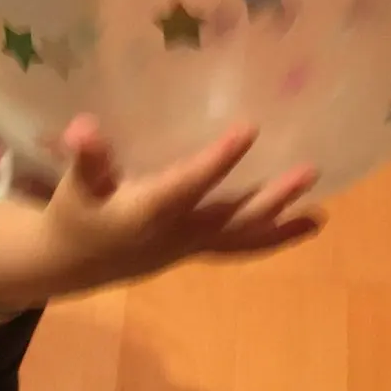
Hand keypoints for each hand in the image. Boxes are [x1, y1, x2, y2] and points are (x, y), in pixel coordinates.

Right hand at [0, 117, 321, 312]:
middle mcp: (176, 232)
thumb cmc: (74, 213)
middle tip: (309, 172)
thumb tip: (83, 126)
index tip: (250, 129)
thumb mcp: (73, 184)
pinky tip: (307, 223)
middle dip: (270, 197)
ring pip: (241, 236)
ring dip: (280, 221)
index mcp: (146, 211)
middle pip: (231, 217)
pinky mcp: (196, 248)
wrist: (70, 263)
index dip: (218, 159)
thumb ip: (86, 157)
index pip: (188, 183)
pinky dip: (273, 237)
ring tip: (320, 213)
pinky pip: (240, 245)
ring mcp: (189, 245)